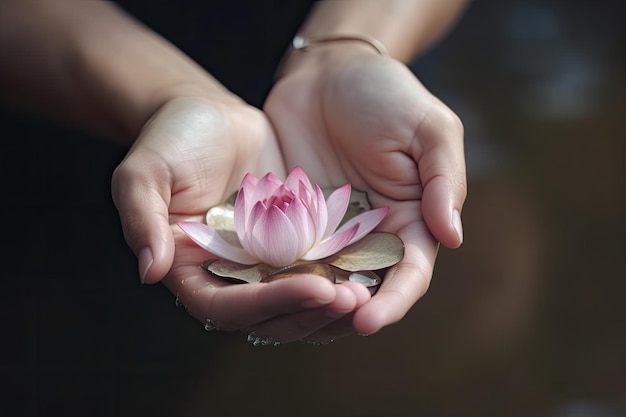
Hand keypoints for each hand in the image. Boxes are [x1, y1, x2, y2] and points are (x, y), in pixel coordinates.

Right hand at [112, 96, 369, 343]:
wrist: (212, 116)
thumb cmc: (173, 140)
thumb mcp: (145, 172)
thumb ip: (143, 218)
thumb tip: (150, 271)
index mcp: (193, 271)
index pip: (228, 307)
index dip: (270, 305)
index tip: (313, 288)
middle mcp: (232, 278)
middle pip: (272, 318)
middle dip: (311, 313)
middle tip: (352, 298)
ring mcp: (266, 265)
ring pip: (301, 305)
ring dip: (333, 307)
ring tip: (368, 293)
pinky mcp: (294, 246)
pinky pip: (320, 271)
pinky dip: (343, 276)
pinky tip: (374, 270)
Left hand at [265, 46, 466, 336]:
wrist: (329, 72)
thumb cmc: (386, 94)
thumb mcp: (429, 128)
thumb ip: (445, 180)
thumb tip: (453, 238)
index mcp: (410, 222)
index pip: (408, 274)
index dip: (393, 302)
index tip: (369, 320)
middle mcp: (367, 238)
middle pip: (361, 291)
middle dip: (343, 314)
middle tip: (319, 324)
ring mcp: (324, 233)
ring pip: (318, 283)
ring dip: (304, 304)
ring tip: (284, 316)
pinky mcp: (286, 222)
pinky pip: (278, 255)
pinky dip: (270, 275)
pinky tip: (253, 288)